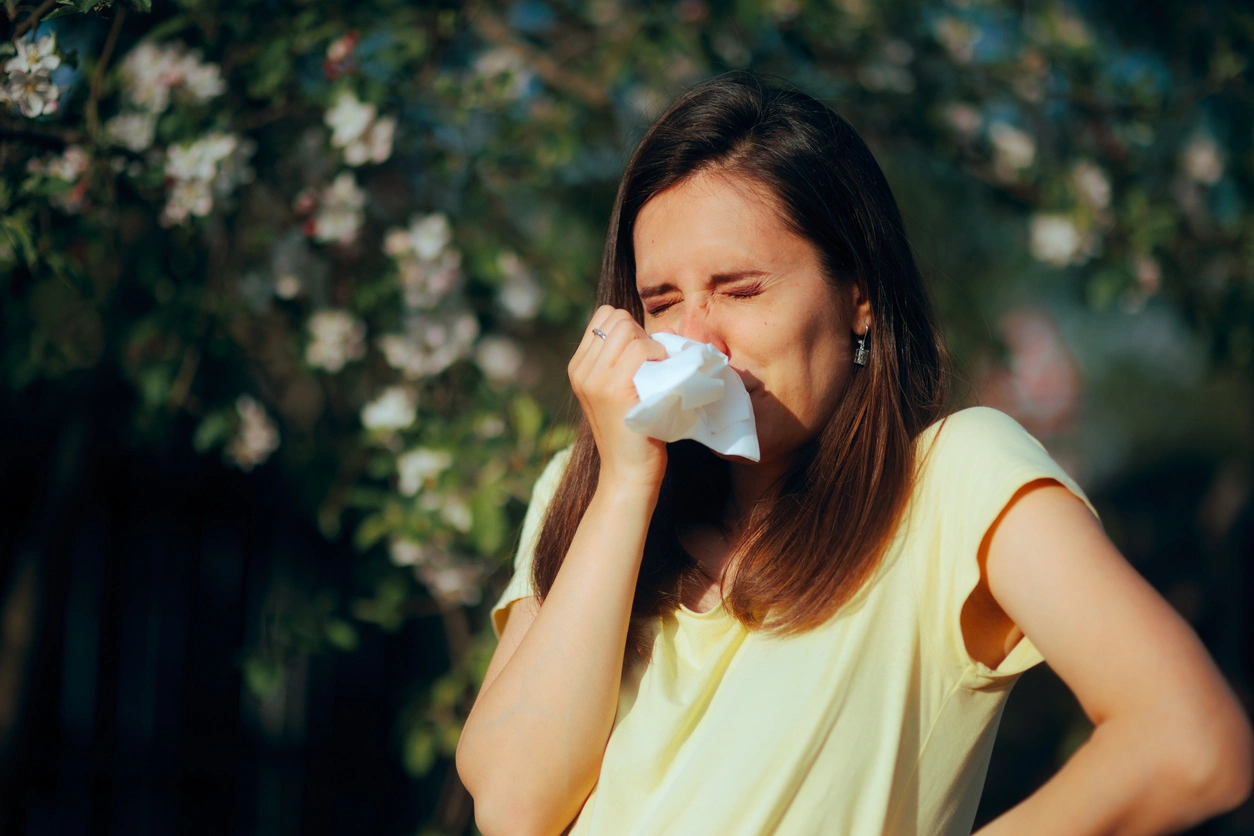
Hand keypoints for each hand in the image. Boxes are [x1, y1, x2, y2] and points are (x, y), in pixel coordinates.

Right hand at [568, 305, 669, 491]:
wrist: (627, 472)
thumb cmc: (632, 431)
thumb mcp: (614, 392)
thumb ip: (620, 361)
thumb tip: (653, 331)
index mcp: (579, 367)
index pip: (604, 315)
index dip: (629, 327)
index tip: (642, 354)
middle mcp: (581, 370)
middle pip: (617, 318)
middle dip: (641, 333)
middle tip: (653, 363)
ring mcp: (595, 379)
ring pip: (627, 329)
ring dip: (651, 344)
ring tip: (656, 370)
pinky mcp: (614, 389)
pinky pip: (641, 349)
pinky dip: (658, 355)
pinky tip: (661, 376)